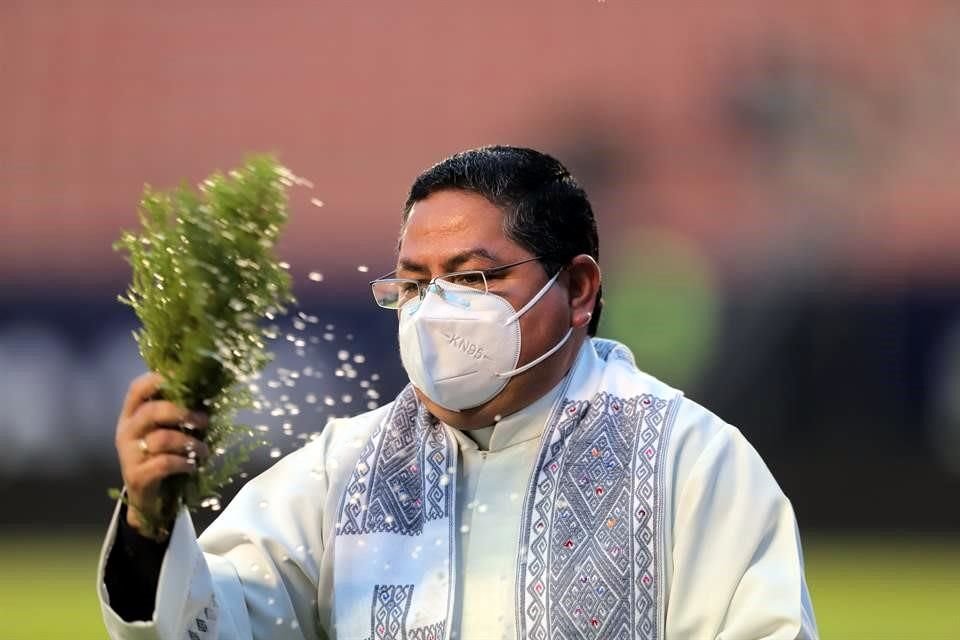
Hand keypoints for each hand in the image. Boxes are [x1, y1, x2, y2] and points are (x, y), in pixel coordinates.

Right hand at [115, 372, 208, 538]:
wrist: (147, 499)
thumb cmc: (160, 456)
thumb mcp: (166, 431)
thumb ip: (177, 413)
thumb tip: (208, 391)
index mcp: (132, 415)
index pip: (137, 389)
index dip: (159, 379)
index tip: (184, 377)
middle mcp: (126, 431)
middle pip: (152, 411)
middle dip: (183, 412)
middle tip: (204, 421)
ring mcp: (129, 454)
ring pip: (162, 438)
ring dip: (191, 443)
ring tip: (204, 450)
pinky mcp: (137, 476)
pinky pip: (164, 463)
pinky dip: (184, 463)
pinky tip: (192, 466)